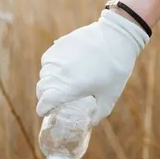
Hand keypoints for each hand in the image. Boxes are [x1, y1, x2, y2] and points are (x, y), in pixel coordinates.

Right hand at [36, 9, 149, 123]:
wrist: (118, 35)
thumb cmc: (116, 69)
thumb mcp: (110, 96)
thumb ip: (99, 113)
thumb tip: (91, 123)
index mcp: (69, 87)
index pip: (44, 102)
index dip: (42, 109)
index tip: (45, 112)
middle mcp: (59, 73)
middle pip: (41, 89)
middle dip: (44, 97)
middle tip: (52, 101)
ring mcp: (57, 57)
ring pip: (43, 74)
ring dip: (47, 82)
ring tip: (57, 84)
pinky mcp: (59, 45)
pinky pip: (48, 60)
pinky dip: (50, 67)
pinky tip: (60, 68)